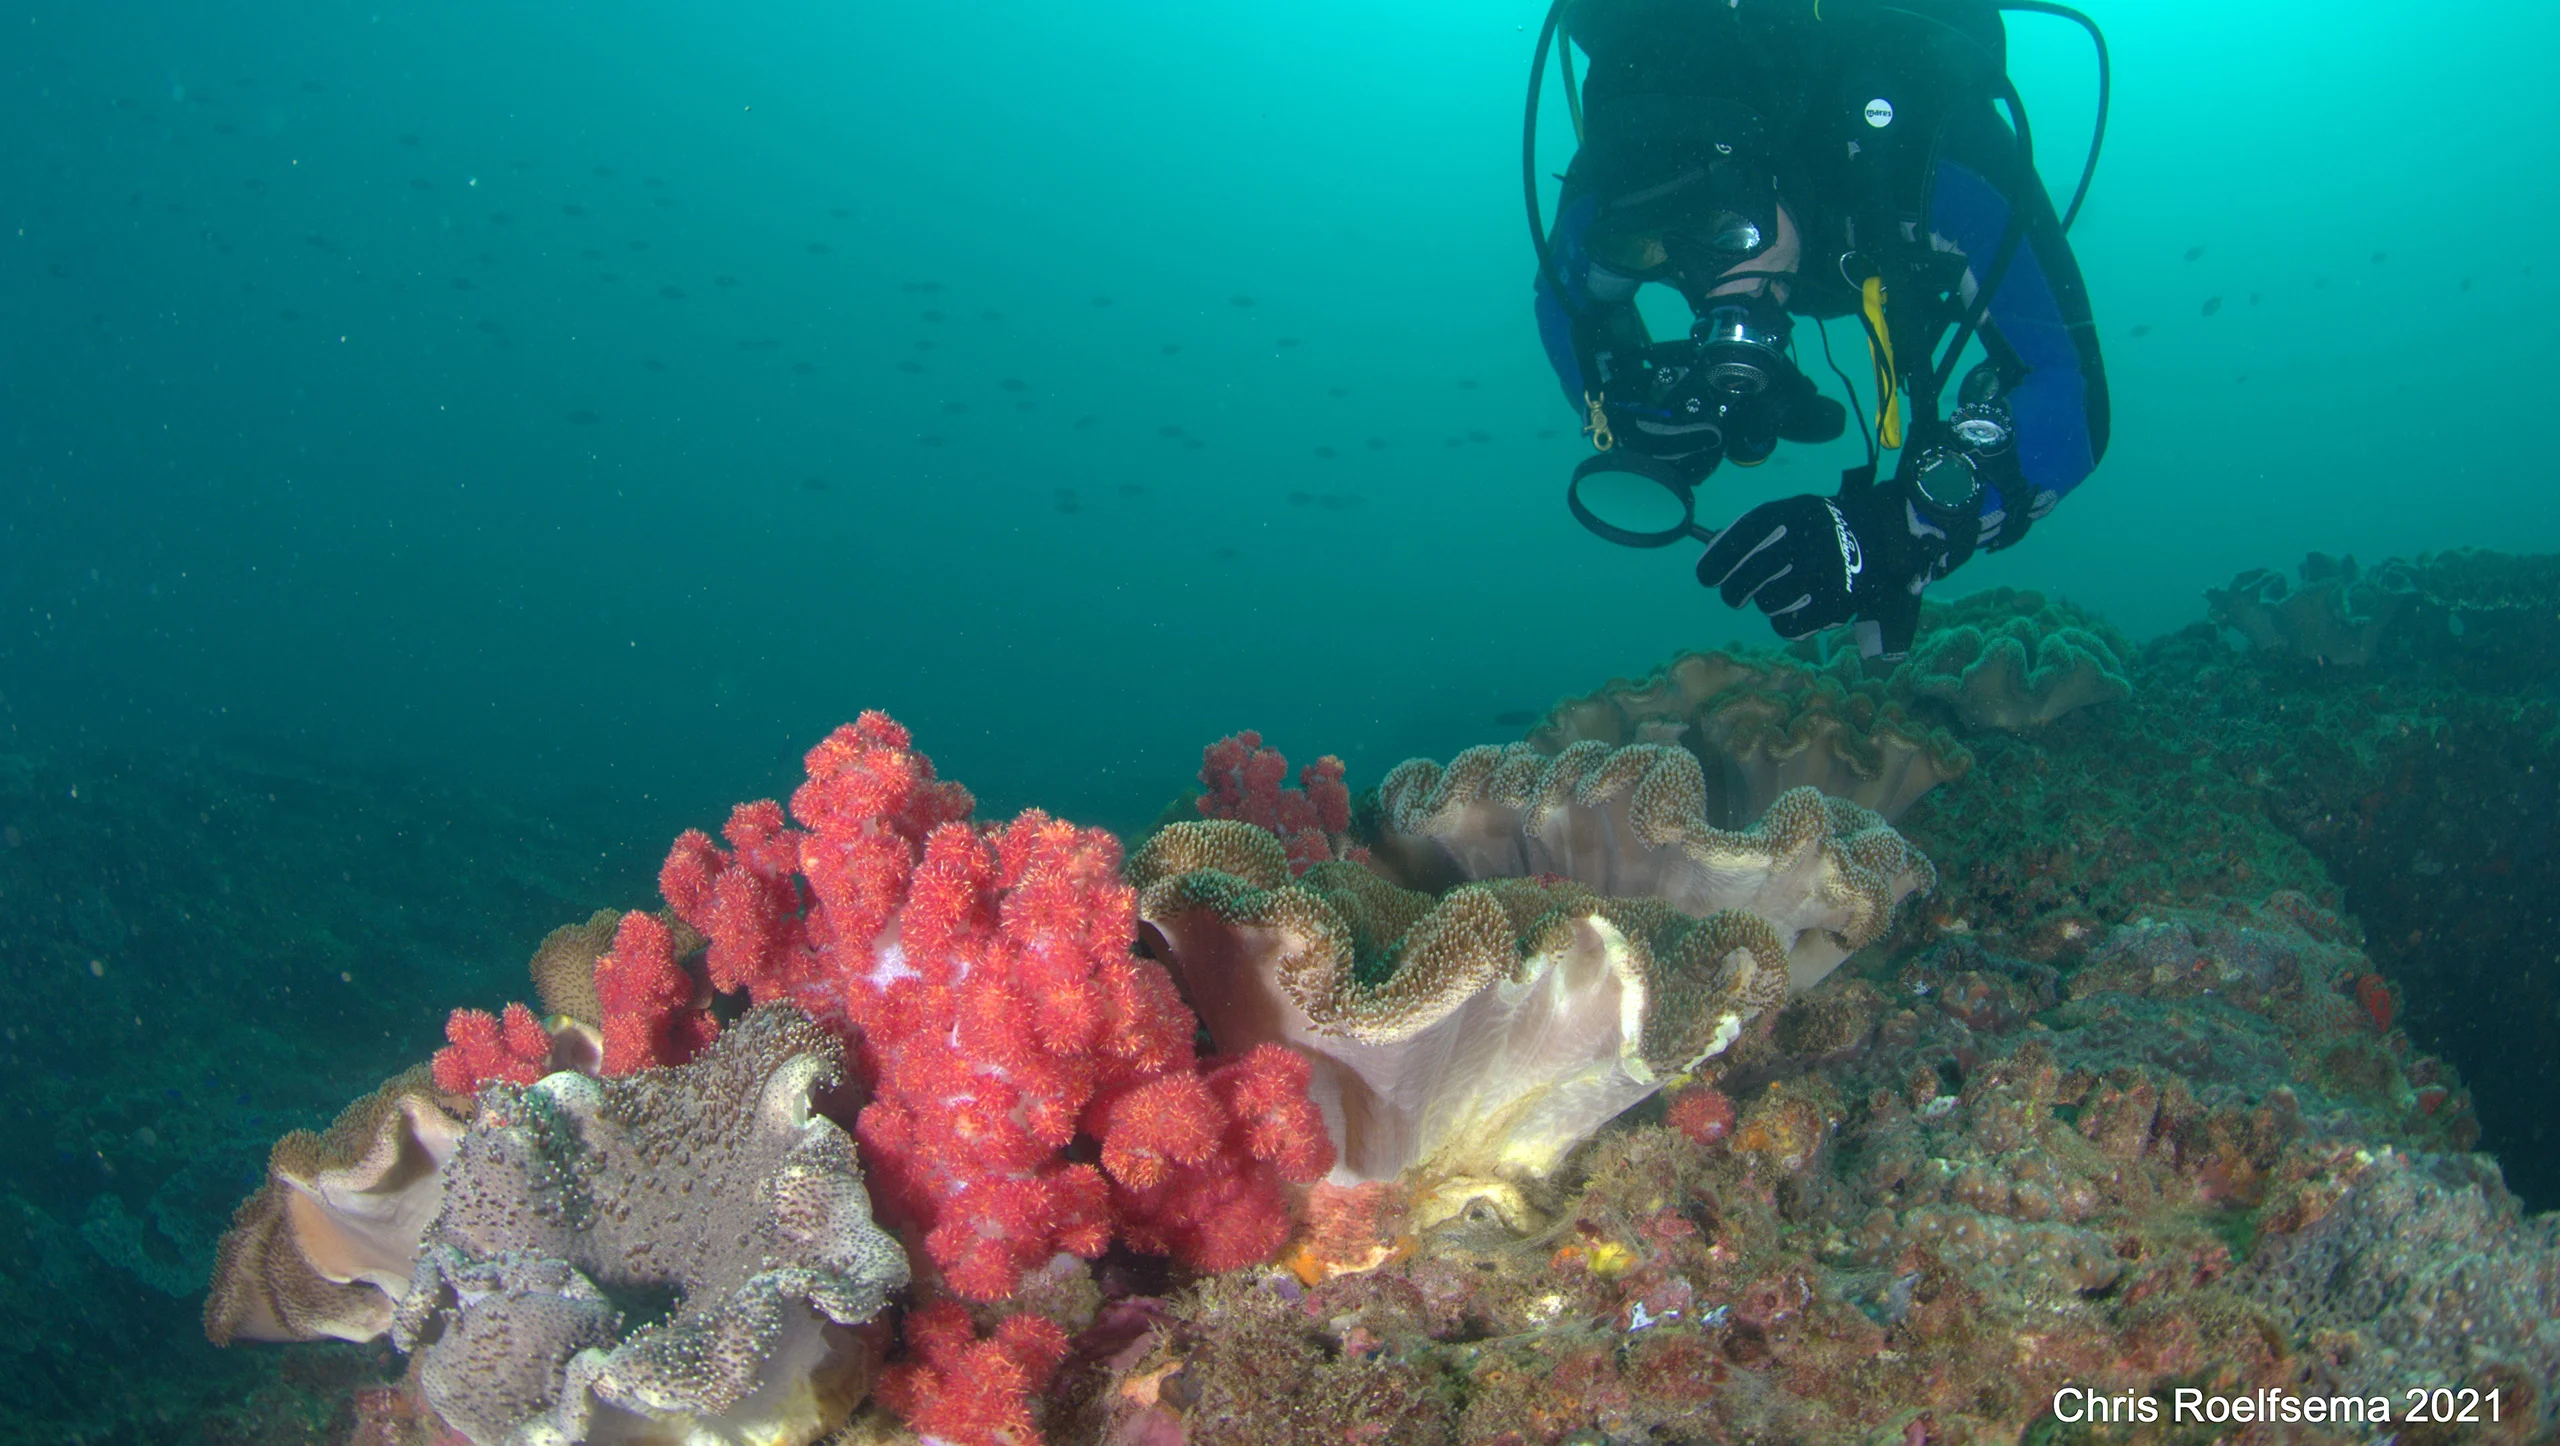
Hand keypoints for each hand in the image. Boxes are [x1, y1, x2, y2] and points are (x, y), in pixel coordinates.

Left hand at [1693, 493, 1869, 640]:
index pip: (1737, 543)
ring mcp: (1821, 576)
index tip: (1707, 578)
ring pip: (1767, 604)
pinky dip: (1784, 622)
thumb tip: (1711, 555)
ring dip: (1767, 602)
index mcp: (1787, 516)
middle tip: (1735, 595)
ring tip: (1780, 592)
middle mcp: (1804, 544)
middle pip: (1746, 580)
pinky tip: (1793, 608)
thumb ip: (1750, 531)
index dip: (1716, 564)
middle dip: (1734, 591)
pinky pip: (1788, 627)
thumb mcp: (1787, 512)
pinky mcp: (1835, 605)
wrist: (1874, 537)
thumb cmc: (1815, 528)